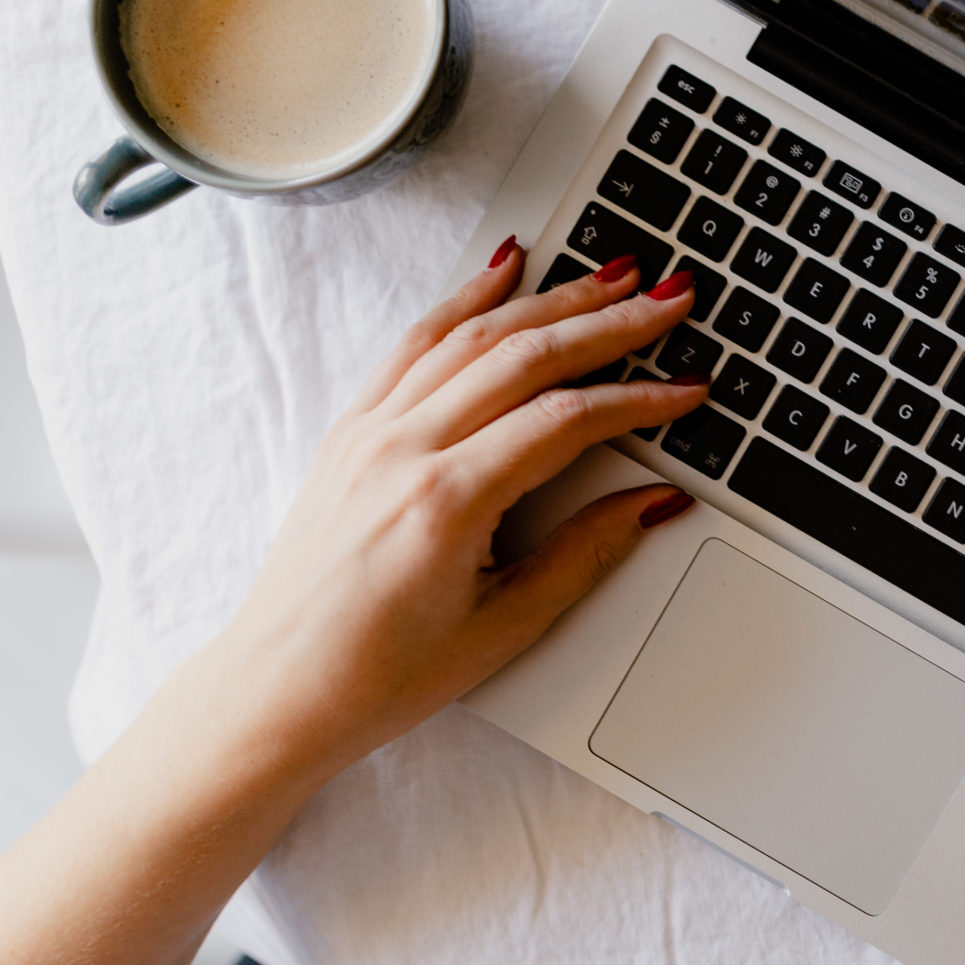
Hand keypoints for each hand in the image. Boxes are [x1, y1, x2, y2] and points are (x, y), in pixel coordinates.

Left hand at [184, 242, 705, 789]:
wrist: (278, 690)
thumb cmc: (380, 675)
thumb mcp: (505, 626)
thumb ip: (587, 553)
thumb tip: (654, 503)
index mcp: (445, 501)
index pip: (564, 420)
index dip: (637, 399)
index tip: (686, 390)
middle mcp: (401, 450)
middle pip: (522, 357)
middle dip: (607, 321)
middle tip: (669, 299)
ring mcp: (368, 434)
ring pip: (470, 336)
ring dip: (548, 298)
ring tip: (609, 274)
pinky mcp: (349, 433)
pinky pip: (412, 344)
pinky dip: (464, 301)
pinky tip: (501, 273)